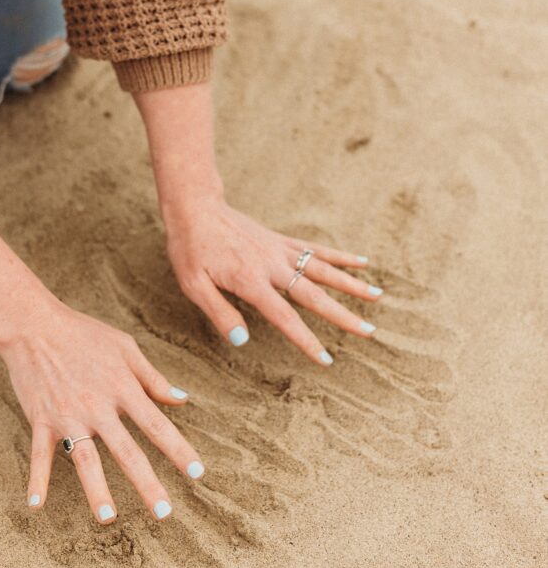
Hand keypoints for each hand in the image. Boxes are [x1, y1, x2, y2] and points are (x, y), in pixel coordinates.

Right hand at [0, 296, 204, 521]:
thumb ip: (153, 378)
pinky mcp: (41, 420)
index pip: (157, 425)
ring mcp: (68, 415)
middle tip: (164, 513)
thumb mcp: (126, 348)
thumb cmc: (84, 333)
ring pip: (85, 459)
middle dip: (147, 483)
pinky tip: (36, 505)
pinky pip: (39, 455)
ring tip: (108, 518)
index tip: (197, 473)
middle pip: (127, 451)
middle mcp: (98, 406)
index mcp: (122, 388)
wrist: (34, 325)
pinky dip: (37, 479)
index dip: (178, 450)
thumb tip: (183, 400)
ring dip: (96, 489)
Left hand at [162, 197, 382, 365]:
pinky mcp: (281, 240)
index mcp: (250, 281)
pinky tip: (362, 261)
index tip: (326, 359)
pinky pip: (316, 249)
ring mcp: (280, 250)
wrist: (195, 208)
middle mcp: (272, 265)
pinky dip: (340, 256)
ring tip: (378, 296)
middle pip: (314, 294)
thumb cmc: (190, 249)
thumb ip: (219, 312)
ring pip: (323, 269)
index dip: (306, 340)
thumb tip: (242, 341)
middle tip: (369, 332)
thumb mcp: (193, 284)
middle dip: (342, 315)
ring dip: (351, 283)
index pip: (284, 317)